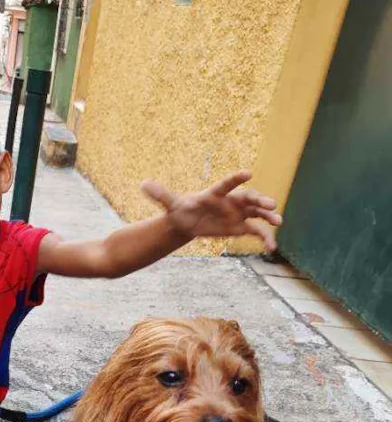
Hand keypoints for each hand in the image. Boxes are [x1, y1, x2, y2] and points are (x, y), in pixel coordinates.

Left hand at [141, 170, 280, 252]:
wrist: (188, 221)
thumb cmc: (181, 210)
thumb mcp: (171, 204)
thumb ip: (161, 195)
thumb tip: (142, 184)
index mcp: (214, 194)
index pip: (226, 184)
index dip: (236, 179)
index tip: (248, 173)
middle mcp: (230, 201)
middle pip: (248, 198)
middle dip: (260, 200)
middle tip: (271, 205)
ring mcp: (238, 213)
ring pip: (257, 213)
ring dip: (268, 217)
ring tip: (278, 223)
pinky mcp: (241, 226)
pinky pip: (256, 231)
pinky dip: (264, 238)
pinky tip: (271, 248)